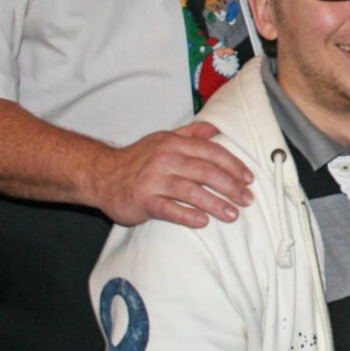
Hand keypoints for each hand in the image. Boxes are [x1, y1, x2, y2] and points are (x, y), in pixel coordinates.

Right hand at [97, 121, 253, 227]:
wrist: (100, 174)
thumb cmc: (138, 158)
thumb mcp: (163, 139)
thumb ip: (191, 134)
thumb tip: (216, 128)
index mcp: (174, 143)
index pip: (211, 152)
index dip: (233, 165)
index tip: (249, 178)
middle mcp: (166, 159)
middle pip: (206, 171)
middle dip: (231, 186)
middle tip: (247, 199)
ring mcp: (154, 180)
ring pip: (191, 191)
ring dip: (215, 203)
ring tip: (232, 214)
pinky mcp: (143, 200)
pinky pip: (169, 209)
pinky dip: (187, 215)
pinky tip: (203, 222)